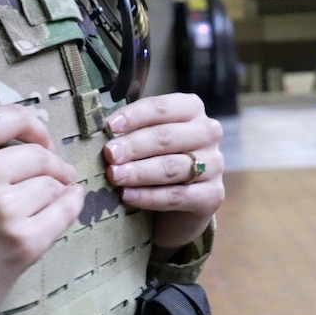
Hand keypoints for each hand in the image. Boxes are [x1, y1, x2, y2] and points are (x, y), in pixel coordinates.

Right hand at [0, 106, 83, 314]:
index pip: (5, 117)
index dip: (30, 125)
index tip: (37, 138)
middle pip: (36, 153)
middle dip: (49, 160)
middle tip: (54, 170)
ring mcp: (3, 207)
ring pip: (51, 182)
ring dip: (58, 186)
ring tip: (57, 191)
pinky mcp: (23, 242)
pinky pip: (63, 212)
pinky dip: (72, 204)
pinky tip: (73, 200)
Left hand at [102, 93, 224, 249]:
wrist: (180, 206)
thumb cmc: (157, 160)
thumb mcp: (146, 140)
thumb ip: (130, 131)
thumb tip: (100, 131)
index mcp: (191, 109)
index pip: (162, 108)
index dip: (134, 116)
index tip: (109, 126)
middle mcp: (208, 132)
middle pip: (166, 137)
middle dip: (134, 146)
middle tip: (109, 155)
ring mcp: (214, 164)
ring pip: (172, 167)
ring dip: (139, 172)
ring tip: (114, 176)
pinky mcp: (213, 195)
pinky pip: (177, 195)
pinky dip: (149, 196)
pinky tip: (128, 196)